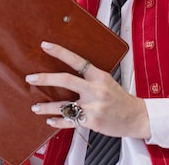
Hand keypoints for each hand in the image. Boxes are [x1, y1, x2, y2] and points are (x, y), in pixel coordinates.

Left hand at [25, 41, 150, 138]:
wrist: (137, 117)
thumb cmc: (120, 99)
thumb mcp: (107, 82)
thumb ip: (89, 77)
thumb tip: (67, 72)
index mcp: (99, 76)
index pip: (77, 60)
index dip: (59, 52)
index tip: (45, 46)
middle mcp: (96, 89)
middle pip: (66, 80)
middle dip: (45, 78)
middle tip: (31, 78)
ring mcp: (94, 106)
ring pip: (64, 105)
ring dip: (46, 106)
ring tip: (36, 106)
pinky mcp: (92, 121)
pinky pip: (70, 121)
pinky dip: (58, 121)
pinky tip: (50, 120)